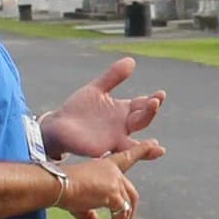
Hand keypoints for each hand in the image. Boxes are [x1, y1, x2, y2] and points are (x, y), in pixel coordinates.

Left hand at [40, 57, 167, 159]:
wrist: (58, 126)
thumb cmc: (79, 108)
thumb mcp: (96, 89)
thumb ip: (113, 76)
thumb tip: (131, 60)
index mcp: (123, 111)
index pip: (143, 105)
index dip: (153, 100)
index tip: (160, 94)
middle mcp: (122, 127)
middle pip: (142, 120)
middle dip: (150, 113)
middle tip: (155, 102)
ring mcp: (114, 141)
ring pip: (134, 145)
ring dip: (146, 148)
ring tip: (158, 148)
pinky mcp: (102, 151)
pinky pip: (116, 156)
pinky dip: (125, 158)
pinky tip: (131, 159)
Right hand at [53, 154, 142, 218]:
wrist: (55, 186)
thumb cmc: (62, 190)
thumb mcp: (78, 203)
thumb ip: (89, 214)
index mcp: (105, 166)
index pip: (126, 157)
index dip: (142, 150)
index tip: (156, 145)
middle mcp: (113, 171)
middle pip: (131, 193)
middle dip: (130, 213)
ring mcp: (115, 181)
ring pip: (127, 207)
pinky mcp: (113, 193)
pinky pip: (121, 214)